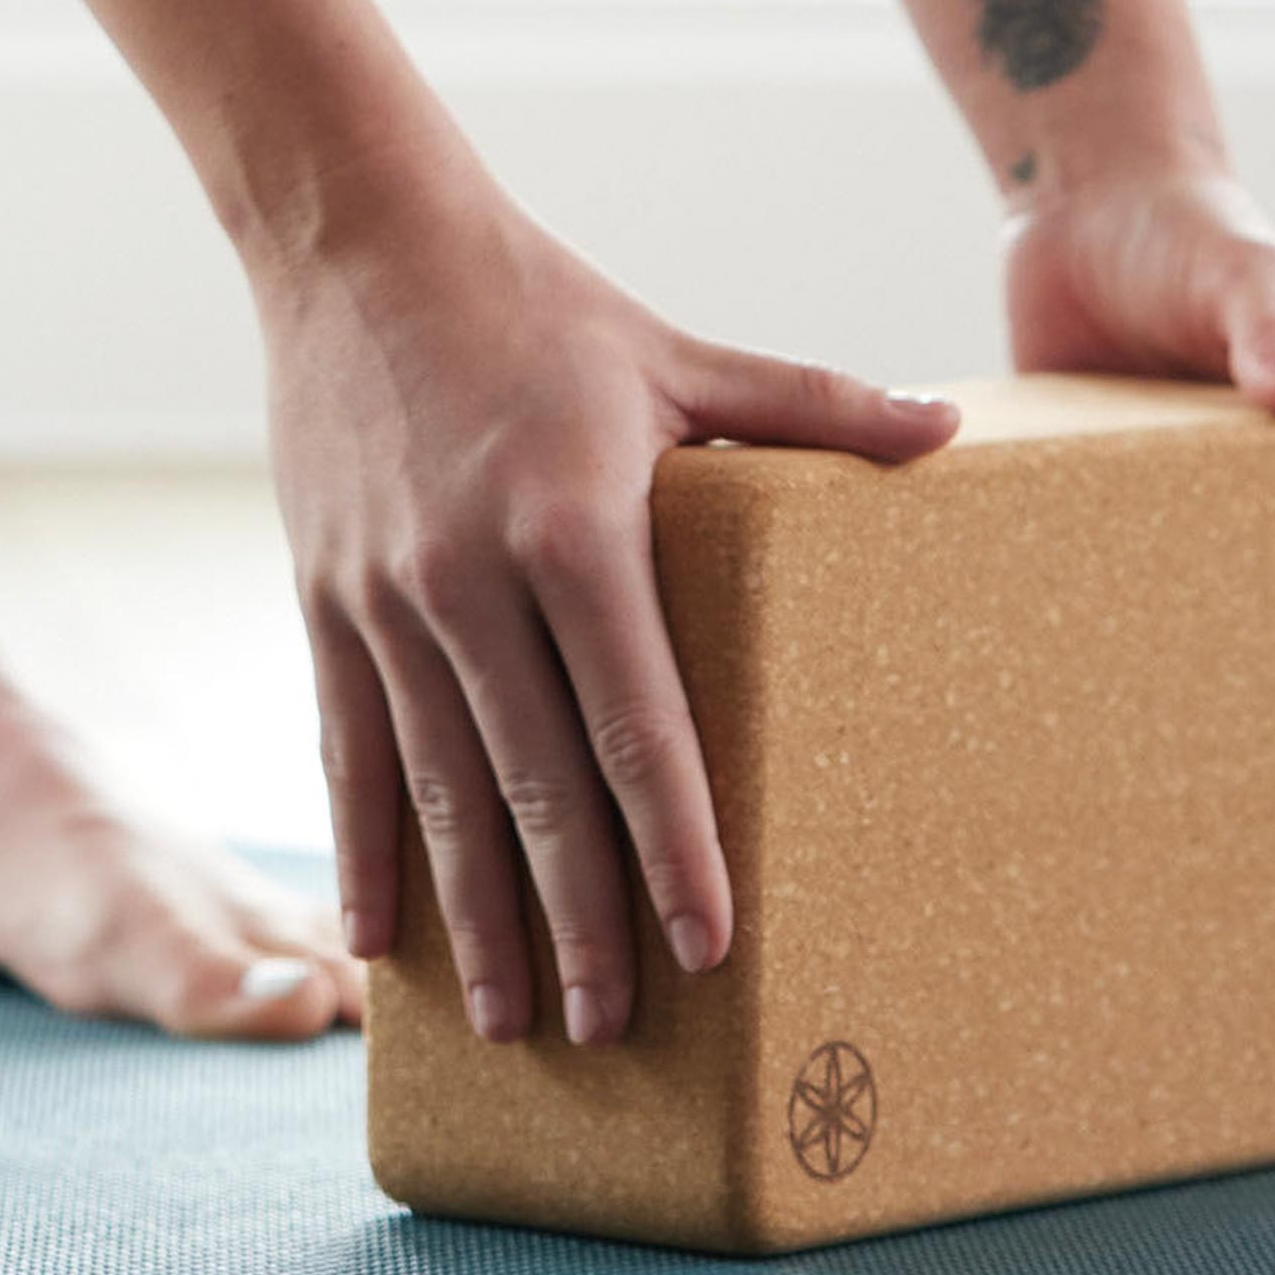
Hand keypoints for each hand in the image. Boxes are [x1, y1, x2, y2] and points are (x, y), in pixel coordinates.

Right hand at [252, 185, 957, 1045]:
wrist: (360, 245)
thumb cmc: (539, 304)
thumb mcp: (678, 353)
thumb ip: (810, 406)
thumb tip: (949, 432)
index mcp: (575, 525)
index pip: (636, 718)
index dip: (674, 840)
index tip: (709, 945)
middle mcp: (471, 579)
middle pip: (533, 783)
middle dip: (577, 917)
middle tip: (613, 1028)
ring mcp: (385, 599)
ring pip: (435, 789)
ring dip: (474, 916)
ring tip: (514, 1021)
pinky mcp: (325, 599)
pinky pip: (348, 750)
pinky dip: (364, 850)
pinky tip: (382, 941)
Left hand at [1002, 163, 1274, 871]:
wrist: (1077, 200)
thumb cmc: (1196, 232)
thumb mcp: (1250, 275)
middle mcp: (1263, 530)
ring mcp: (1170, 537)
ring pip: (1201, 668)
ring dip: (1208, 757)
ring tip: (1192, 875)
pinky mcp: (1077, 522)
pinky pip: (1091, 619)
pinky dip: (1092, 686)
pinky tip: (1062, 758)